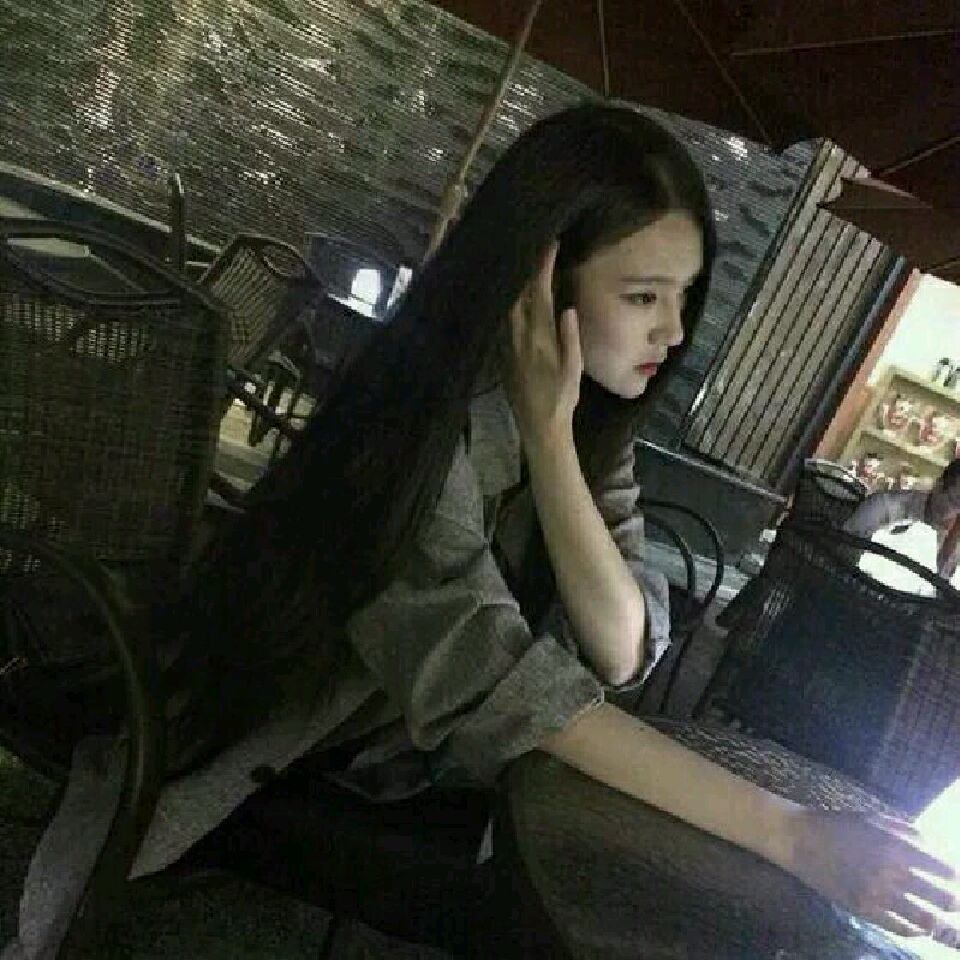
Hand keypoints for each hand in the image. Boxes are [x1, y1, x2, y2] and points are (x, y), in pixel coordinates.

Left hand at [503, 243, 582, 449]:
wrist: (538, 424)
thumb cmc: (562, 398)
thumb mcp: (574, 369)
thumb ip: (570, 338)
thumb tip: (568, 308)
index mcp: (539, 337)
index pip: (539, 292)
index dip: (543, 266)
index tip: (549, 244)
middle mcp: (518, 336)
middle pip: (518, 292)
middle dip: (524, 266)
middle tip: (529, 242)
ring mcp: (506, 344)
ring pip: (506, 303)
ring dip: (513, 281)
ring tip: (516, 259)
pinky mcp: (501, 353)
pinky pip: (501, 318)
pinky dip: (505, 300)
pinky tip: (507, 291)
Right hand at [785, 809, 958, 937]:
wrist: (798, 839)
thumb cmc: (836, 824)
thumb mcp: (873, 819)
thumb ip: (906, 832)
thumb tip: (934, 848)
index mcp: (895, 846)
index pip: (941, 869)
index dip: (953, 876)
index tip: (956, 879)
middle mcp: (891, 873)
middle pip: (939, 898)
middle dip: (953, 902)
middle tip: (955, 902)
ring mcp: (877, 894)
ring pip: (923, 919)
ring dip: (938, 921)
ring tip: (941, 920)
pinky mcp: (862, 909)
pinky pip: (898, 927)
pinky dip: (914, 930)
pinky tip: (918, 927)